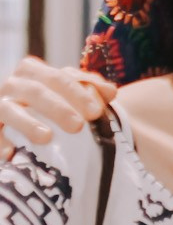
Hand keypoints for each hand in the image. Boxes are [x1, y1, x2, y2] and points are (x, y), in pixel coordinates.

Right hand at [0, 57, 116, 142]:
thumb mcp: (73, 95)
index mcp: (34, 71)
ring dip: (27, 123)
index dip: (77, 93)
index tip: (96, 112)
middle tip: (78, 126)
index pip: (57, 77)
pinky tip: (11, 153)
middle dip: (58, 108)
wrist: (29, 121)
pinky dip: (1, 142)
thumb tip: (110, 91)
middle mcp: (13, 84)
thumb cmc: (57, 106)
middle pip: (36, 92)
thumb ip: (91, 90)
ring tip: (47, 137)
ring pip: (9, 110)